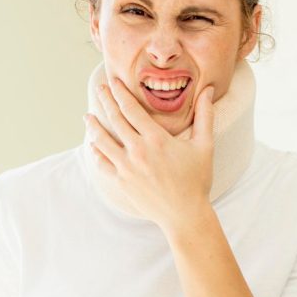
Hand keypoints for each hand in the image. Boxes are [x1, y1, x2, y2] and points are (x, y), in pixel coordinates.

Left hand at [85, 77, 214, 230]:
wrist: (185, 214)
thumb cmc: (196, 180)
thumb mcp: (204, 145)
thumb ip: (204, 115)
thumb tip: (208, 90)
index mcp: (157, 139)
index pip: (132, 108)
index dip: (120, 93)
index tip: (114, 82)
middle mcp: (138, 151)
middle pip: (115, 119)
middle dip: (105, 101)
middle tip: (100, 89)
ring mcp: (127, 167)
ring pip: (102, 141)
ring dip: (93, 126)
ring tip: (88, 117)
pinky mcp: (121, 182)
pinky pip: (102, 163)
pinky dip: (96, 152)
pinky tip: (93, 145)